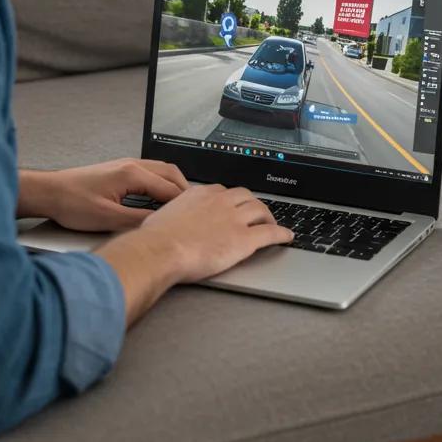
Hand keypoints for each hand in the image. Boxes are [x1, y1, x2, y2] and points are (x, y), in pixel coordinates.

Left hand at [23, 159, 190, 231]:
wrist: (48, 192)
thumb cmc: (71, 203)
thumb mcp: (107, 218)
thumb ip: (138, 220)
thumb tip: (160, 224)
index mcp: (133, 174)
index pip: (170, 188)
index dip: (183, 204)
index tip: (194, 216)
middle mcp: (133, 164)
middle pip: (172, 173)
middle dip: (185, 191)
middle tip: (192, 209)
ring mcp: (127, 164)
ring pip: (162, 170)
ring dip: (173, 185)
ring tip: (179, 204)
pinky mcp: (120, 169)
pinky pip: (151, 172)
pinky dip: (161, 183)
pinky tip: (158, 196)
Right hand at [137, 184, 294, 283]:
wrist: (160, 250)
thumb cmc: (154, 238)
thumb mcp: (162, 216)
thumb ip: (173, 215)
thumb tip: (167, 221)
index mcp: (201, 194)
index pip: (224, 191)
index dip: (232, 199)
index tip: (234, 205)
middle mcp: (221, 202)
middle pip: (246, 196)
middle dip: (253, 204)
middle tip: (256, 213)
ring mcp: (235, 219)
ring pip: (261, 210)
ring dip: (269, 216)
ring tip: (272, 223)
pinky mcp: (244, 239)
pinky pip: (270, 233)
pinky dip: (281, 234)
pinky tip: (287, 236)